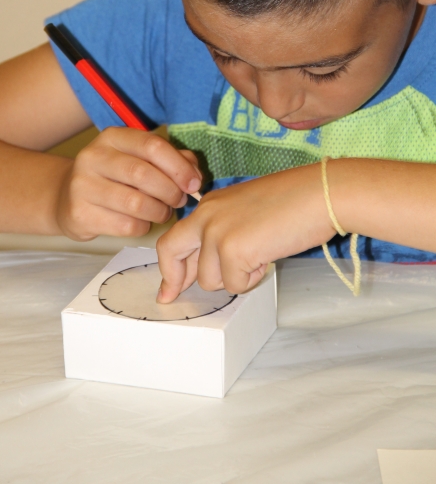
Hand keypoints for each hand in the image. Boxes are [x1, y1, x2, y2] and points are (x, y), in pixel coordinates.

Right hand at [56, 127, 201, 240]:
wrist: (66, 198)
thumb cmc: (114, 177)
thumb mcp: (138, 159)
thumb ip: (170, 160)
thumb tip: (195, 173)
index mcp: (112, 137)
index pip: (152, 146)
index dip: (179, 166)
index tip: (194, 183)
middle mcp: (93, 157)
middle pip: (144, 174)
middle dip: (171, 191)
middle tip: (180, 200)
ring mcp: (83, 185)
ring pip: (136, 203)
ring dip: (160, 211)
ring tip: (163, 212)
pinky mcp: (79, 214)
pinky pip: (125, 225)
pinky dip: (143, 226)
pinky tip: (142, 222)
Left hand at [156, 163, 334, 301]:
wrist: (320, 193)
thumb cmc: (295, 202)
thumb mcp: (246, 213)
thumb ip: (222, 234)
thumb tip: (207, 267)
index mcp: (210, 205)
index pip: (176, 238)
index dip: (171, 266)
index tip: (168, 287)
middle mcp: (206, 216)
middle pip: (171, 252)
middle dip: (174, 279)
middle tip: (173, 296)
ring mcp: (217, 232)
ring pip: (210, 280)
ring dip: (235, 277)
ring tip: (261, 255)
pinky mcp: (232, 250)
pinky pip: (235, 285)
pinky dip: (253, 279)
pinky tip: (268, 257)